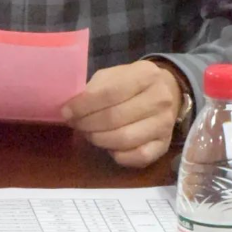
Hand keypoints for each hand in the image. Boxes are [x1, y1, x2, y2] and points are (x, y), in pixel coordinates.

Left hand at [61, 60, 182, 167]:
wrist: (166, 92)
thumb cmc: (131, 83)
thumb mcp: (112, 75)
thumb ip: (93, 89)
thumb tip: (70, 108)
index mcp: (146, 74)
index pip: (109, 93)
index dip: (83, 105)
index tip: (66, 111)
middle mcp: (160, 98)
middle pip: (115, 118)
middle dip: (88, 123)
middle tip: (76, 124)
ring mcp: (165, 124)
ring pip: (124, 139)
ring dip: (99, 139)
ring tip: (89, 133)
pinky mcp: (164, 145)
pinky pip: (137, 157)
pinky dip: (118, 155)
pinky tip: (109, 146)